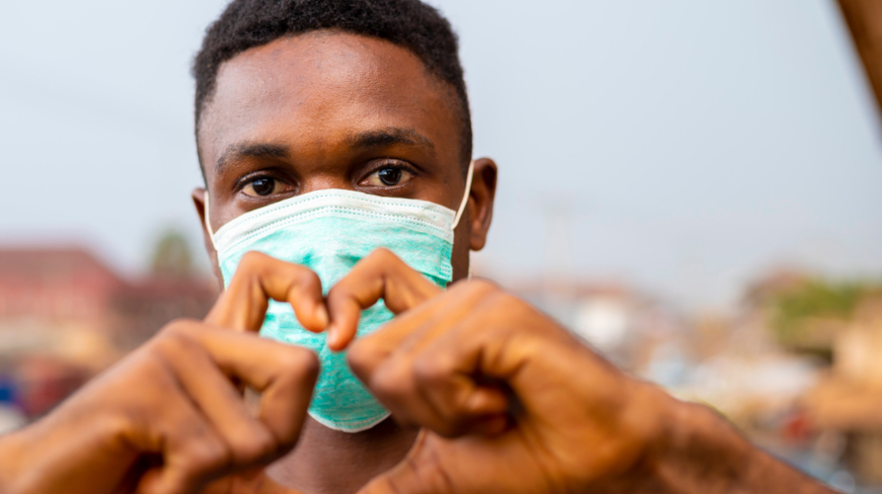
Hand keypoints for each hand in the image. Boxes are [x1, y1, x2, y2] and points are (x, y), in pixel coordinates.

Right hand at [0, 252, 328, 493]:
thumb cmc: (140, 476)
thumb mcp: (217, 454)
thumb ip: (264, 424)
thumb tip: (317, 375)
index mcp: (213, 346)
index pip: (266, 274)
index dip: (307, 288)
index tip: (323, 329)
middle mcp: (192, 339)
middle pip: (299, 369)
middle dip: (274, 441)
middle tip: (206, 463)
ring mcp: (165, 358)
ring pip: (253, 437)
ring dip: (212, 480)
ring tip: (160, 470)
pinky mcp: (139, 392)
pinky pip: (205, 456)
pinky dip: (177, 489)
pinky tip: (142, 479)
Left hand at [344, 277, 673, 493]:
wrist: (601, 460)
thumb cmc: (532, 457)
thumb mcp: (444, 467)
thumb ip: (399, 473)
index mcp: (439, 326)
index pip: (372, 277)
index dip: (341, 302)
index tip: (331, 338)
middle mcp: (454, 303)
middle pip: (365, 354)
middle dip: (410, 411)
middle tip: (471, 414)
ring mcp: (478, 303)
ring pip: (398, 369)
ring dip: (443, 415)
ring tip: (493, 409)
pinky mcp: (498, 316)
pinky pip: (432, 370)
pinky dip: (461, 407)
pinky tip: (503, 403)